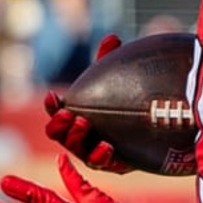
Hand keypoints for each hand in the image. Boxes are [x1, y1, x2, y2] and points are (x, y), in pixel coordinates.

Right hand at [41, 35, 130, 172]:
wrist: (151, 126)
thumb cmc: (125, 99)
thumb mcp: (115, 79)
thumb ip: (110, 60)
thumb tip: (113, 38)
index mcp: (74, 114)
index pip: (56, 111)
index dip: (51, 106)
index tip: (52, 96)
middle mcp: (78, 135)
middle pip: (58, 133)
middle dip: (58, 124)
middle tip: (68, 114)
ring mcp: (91, 152)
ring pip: (76, 149)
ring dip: (75, 138)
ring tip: (83, 124)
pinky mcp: (109, 165)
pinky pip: (100, 164)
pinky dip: (100, 155)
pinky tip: (106, 147)